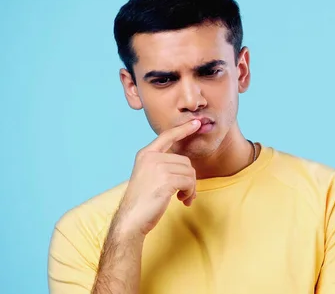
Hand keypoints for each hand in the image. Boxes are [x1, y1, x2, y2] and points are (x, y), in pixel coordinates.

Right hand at [114, 119, 201, 237]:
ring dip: (190, 188)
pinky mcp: (166, 180)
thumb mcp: (149, 176)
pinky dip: (190, 192)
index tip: (196, 123)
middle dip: (189, 179)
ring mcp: (158, 167)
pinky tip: (182, 200)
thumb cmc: (142, 201)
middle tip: (185, 193)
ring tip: (183, 198)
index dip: (183, 129)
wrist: (131, 219)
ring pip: (189, 172)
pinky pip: (189, 182)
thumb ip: (163, 165)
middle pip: (185, 161)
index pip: (167, 136)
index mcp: (146, 154)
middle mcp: (151, 157)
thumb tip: (187, 165)